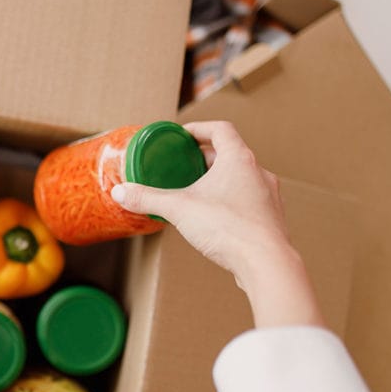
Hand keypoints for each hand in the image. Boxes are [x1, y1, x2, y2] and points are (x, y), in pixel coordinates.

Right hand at [110, 121, 288, 281]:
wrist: (266, 262)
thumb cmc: (228, 228)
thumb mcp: (179, 209)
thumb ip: (148, 199)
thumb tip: (120, 193)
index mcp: (238, 159)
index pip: (220, 129)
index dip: (199, 129)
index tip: (182, 136)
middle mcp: (258, 172)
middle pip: (230, 154)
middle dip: (205, 158)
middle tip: (183, 166)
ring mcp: (268, 196)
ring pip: (241, 178)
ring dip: (220, 180)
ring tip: (198, 192)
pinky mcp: (270, 218)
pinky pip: (248, 200)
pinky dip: (231, 201)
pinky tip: (215, 218)